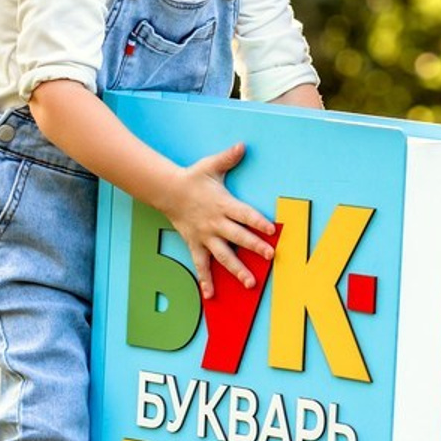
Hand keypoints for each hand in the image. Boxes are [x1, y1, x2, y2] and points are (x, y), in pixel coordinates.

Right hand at [161, 142, 275, 298]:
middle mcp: (215, 223)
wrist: (167, 191)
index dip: (258, 221)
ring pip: (223, 256)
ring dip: (237, 270)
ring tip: (250, 283)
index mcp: (223, 204)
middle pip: (238, 237)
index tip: (273, 229)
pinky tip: (211, 295)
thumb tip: (243, 145)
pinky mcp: (195, 244)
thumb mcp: (211, 165)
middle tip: (271, 257)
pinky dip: (206, 280)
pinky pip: (201, 265)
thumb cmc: (194, 178)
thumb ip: (229, 157)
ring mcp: (205, 236)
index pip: (244, 214)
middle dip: (254, 247)